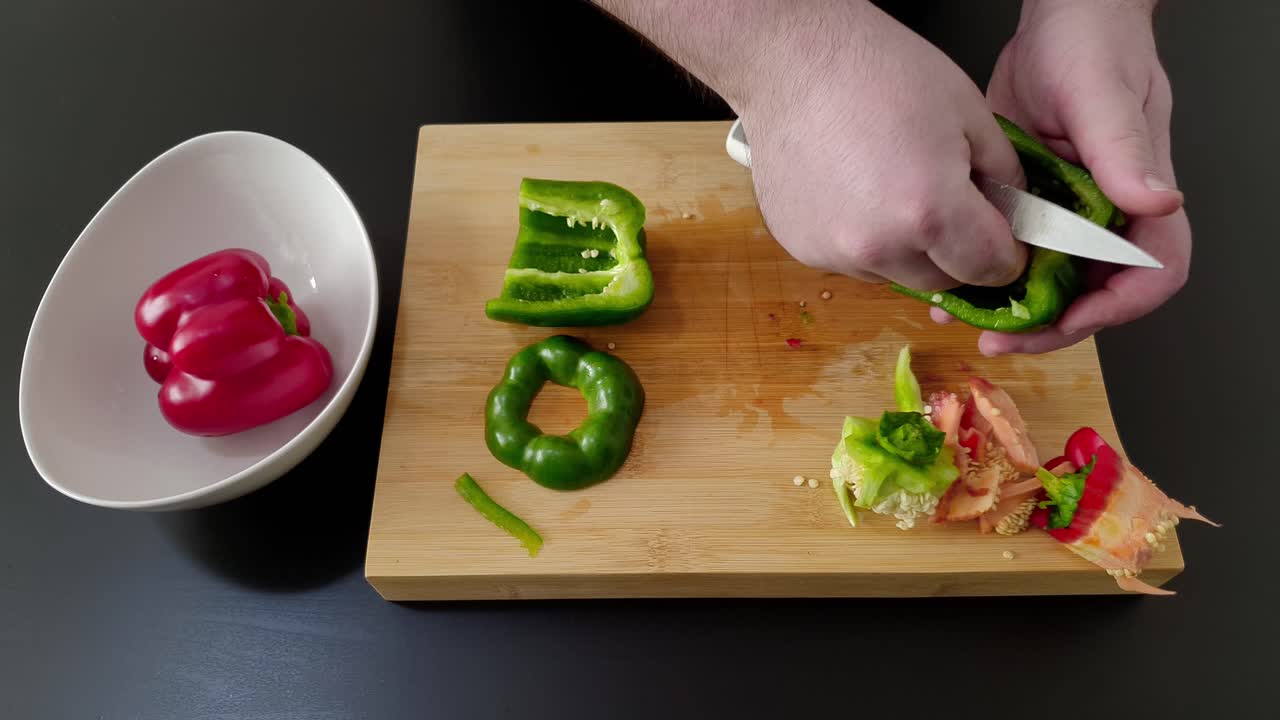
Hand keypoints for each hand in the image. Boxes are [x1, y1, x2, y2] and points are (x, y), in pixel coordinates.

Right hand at [734, 1, 1030, 290]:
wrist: (793, 63)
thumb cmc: (878, 72)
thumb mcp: (968, 112)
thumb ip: (1003, 174)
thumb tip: (1013, 211)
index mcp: (930, 211)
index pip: (990, 268)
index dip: (1006, 253)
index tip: (1002, 236)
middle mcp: (879, 245)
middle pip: (941, 281)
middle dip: (957, 253)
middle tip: (949, 204)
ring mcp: (834, 251)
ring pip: (894, 272)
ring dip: (907, 248)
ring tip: (893, 188)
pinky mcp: (803, 248)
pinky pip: (852, 260)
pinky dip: (865, 238)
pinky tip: (855, 190)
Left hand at [956, 0, 1189, 354]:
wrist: (1058, 22)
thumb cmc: (1093, 44)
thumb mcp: (1102, 95)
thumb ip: (1125, 150)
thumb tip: (1158, 201)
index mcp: (1143, 198)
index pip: (1153, 274)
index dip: (1114, 307)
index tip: (1066, 319)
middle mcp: (1109, 216)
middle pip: (1094, 296)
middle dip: (1049, 326)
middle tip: (998, 337)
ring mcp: (1068, 217)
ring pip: (1048, 285)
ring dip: (1009, 310)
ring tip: (962, 317)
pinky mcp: (1030, 209)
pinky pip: (1013, 256)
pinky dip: (983, 276)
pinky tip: (947, 287)